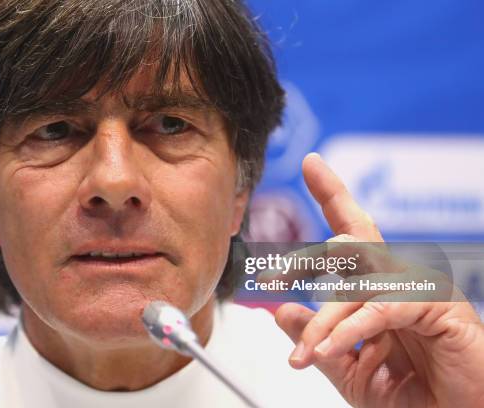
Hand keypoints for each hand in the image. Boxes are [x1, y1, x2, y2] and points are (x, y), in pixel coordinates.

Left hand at [274, 152, 483, 407]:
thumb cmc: (417, 400)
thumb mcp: (350, 369)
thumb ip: (317, 337)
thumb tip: (281, 311)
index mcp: (382, 288)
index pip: (353, 232)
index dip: (333, 194)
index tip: (312, 163)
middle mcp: (403, 279)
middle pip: (348, 247)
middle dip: (304, 262)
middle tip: (270, 278)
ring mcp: (424, 289)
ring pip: (358, 284)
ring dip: (325, 323)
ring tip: (304, 355)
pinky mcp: (441, 306)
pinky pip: (382, 308)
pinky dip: (351, 331)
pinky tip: (328, 350)